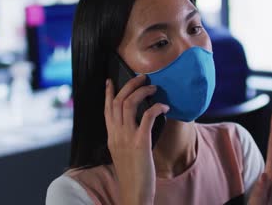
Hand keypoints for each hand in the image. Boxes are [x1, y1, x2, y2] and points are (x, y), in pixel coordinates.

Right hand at [104, 74, 168, 204]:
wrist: (133, 193)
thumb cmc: (132, 174)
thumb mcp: (122, 153)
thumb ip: (123, 137)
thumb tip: (134, 125)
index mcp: (111, 137)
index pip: (107, 109)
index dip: (109, 93)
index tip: (111, 81)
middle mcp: (116, 134)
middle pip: (118, 101)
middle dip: (129, 85)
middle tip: (141, 77)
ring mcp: (127, 138)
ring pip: (129, 104)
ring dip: (142, 92)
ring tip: (153, 87)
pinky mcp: (140, 142)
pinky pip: (147, 117)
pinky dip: (156, 107)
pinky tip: (164, 106)